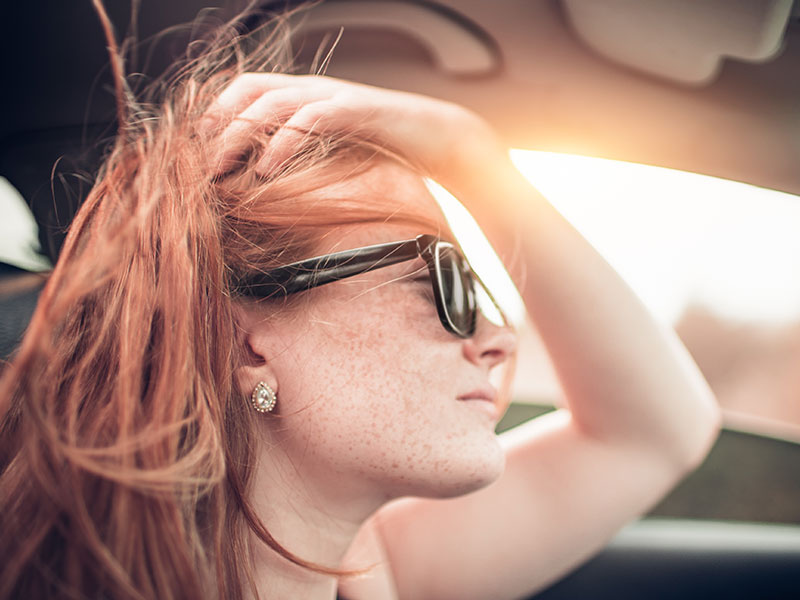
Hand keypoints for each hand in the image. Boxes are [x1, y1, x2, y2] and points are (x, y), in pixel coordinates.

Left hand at [203, 73, 502, 185]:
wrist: (440, 137)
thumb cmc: (388, 148)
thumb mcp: (336, 148)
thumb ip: (305, 153)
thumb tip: (266, 180)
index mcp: (305, 94)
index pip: (248, 88)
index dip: (217, 112)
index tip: (197, 148)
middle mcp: (314, 88)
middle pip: (251, 90)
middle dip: (220, 126)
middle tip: (201, 165)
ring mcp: (335, 96)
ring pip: (273, 102)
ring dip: (241, 135)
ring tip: (222, 169)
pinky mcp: (357, 111)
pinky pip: (311, 119)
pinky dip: (283, 143)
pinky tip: (267, 169)